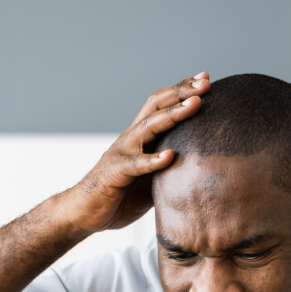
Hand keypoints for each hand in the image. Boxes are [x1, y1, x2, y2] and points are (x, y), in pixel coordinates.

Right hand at [53, 73, 209, 234]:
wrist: (84, 213)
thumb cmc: (119, 196)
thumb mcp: (152, 180)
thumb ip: (171, 169)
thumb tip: (201, 170)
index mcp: (141, 137)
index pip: (162, 105)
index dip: (182, 90)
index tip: (205, 78)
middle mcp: (131, 138)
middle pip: (157, 106)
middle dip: (182, 92)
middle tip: (206, 83)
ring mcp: (122, 153)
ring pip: (149, 126)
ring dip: (173, 114)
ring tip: (194, 104)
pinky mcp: (115, 172)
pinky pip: (135, 164)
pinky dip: (152, 160)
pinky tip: (170, 156)